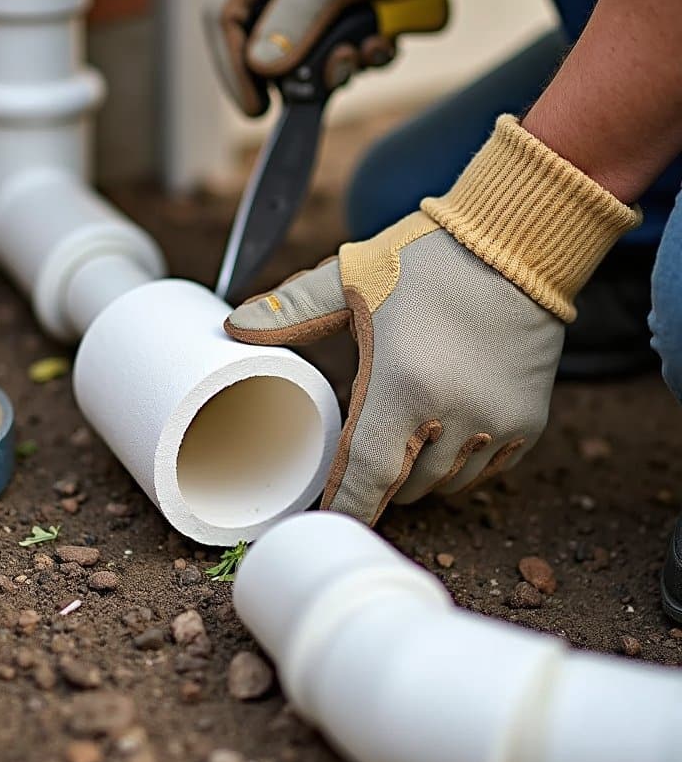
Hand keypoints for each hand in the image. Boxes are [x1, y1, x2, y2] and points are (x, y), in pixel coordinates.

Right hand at [202, 0, 487, 116]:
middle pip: (260, 51)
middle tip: (324, 82)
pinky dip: (362, 59)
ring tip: (366, 50)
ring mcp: (304, 9)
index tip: (256, 107)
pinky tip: (383, 40)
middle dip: (297, 73)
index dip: (233, 68)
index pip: (222, 19)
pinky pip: (338, 58)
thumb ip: (297, 14)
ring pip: (303, 63)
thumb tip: (260, 67)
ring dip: (338, 67)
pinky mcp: (336, 23)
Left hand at [224, 116, 639, 522]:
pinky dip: (459, 464)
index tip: (324, 518)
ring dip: (418, 472)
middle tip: (361, 449)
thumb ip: (291, 310)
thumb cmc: (428, 259)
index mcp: (404, 385)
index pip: (367, 476)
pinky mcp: (529, 423)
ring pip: (445, 483)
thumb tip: (232, 326)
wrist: (518, 242)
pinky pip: (485, 471)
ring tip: (403, 435)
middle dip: (378, 477)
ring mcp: (498, 424)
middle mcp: (456, 416)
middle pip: (404, 485)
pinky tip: (443, 432)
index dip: (344, 505)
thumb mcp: (351, 277)